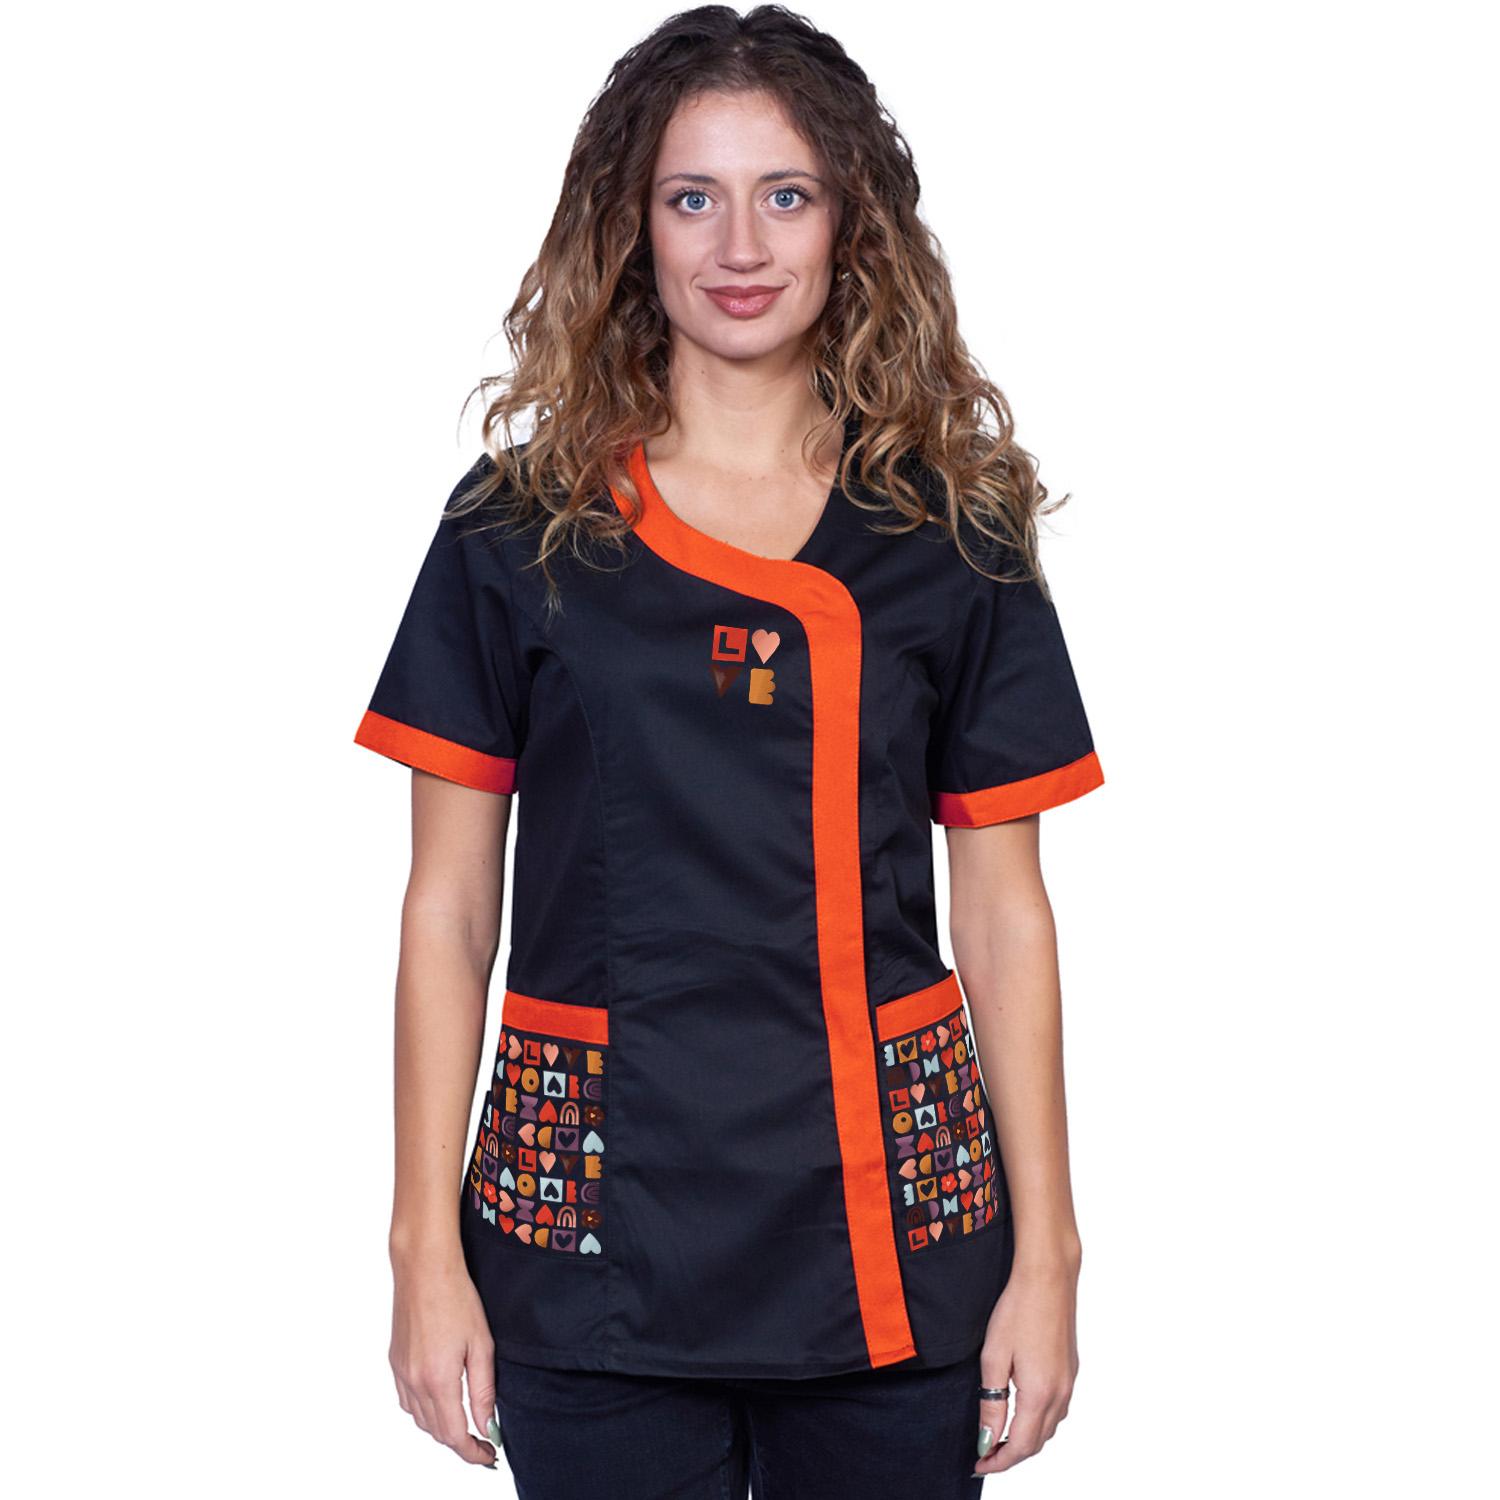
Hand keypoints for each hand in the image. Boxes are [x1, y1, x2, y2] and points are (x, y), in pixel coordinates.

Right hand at [389, 1248, 500, 1466]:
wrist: (424, 1269)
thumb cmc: (457, 1298)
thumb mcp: (481, 1344)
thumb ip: (483, 1389)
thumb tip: (487, 1423)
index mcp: (439, 1380)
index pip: (455, 1435)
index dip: (473, 1452)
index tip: (489, 1456)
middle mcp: (415, 1382)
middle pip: (436, 1432)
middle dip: (460, 1443)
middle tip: (483, 1441)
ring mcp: (401, 1373)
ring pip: (419, 1419)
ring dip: (441, 1428)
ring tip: (465, 1424)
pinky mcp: (395, 1362)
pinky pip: (407, 1401)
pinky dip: (424, 1411)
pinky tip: (439, 1401)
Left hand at [972, 1257, 1079, 1476]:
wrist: (1048, 1277)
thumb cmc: (1017, 1310)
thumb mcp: (994, 1357)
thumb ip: (991, 1403)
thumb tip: (988, 1439)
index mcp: (1041, 1394)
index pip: (1021, 1446)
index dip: (999, 1461)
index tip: (979, 1464)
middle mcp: (1061, 1393)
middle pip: (1038, 1442)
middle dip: (1012, 1454)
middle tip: (985, 1454)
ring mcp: (1069, 1381)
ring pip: (1050, 1427)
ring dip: (1027, 1439)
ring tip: (1000, 1436)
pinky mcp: (1071, 1369)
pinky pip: (1057, 1409)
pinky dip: (1039, 1421)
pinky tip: (1022, 1412)